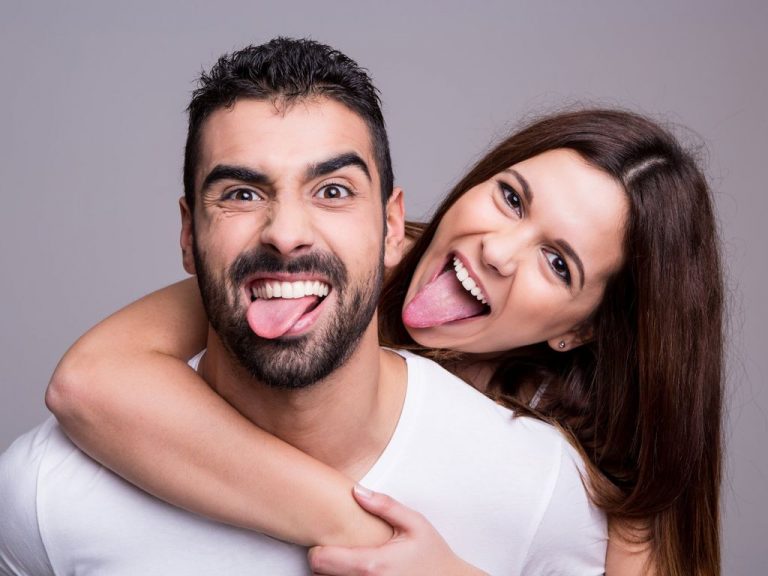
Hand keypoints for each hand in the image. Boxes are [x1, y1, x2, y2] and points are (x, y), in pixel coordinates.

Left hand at [308, 485, 486, 575]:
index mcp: (372, 564)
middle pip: (320, 575)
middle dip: (324, 559)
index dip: (318, 548)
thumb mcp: (415, 523)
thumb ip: (384, 506)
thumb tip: (356, 490)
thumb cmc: (432, 554)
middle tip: (338, 546)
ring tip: (349, 558)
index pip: (321, 560)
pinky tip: (357, 570)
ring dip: (334, 572)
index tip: (326, 540)